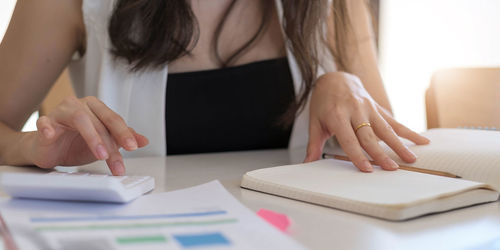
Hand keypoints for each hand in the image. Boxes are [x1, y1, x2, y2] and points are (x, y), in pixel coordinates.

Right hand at [31, 96, 148, 174]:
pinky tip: (51, 134)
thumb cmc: (76, 143)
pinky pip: (45, 122)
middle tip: (116, 160)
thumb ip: (122, 140)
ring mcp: (61, 112)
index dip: (124, 133)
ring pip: (80, 120)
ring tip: (100, 155)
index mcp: (96, 107)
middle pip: (99, 122)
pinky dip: (48, 128)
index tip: (133, 147)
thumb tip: (144, 141)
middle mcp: (79, 105)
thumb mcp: (104, 143)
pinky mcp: (45, 122)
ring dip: (92, 138)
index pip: (114, 120)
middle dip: (110, 144)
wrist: (50, 150)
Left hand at [304, 72, 428, 171]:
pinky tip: (422, 141)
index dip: (357, 155)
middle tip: (392, 169)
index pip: (349, 139)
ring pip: (386, 129)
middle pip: (369, 136)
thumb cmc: (323, 103)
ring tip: (411, 159)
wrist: (334, 78)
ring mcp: (369, 108)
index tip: (367, 169)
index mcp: (337, 115)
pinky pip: (394, 121)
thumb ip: (313, 144)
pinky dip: (408, 132)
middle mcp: (355, 110)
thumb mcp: (314, 122)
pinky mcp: (377, 107)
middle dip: (381, 154)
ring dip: (399, 145)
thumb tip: (307, 164)